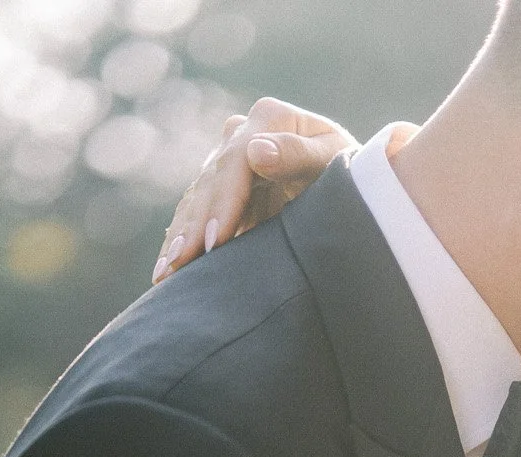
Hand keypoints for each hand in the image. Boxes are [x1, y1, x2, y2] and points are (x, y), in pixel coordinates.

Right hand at [152, 99, 382, 283]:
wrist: (355, 183)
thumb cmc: (354, 174)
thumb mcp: (337, 162)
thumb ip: (299, 155)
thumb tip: (257, 152)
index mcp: (270, 118)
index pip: (236, 163)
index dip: (223, 203)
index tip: (215, 242)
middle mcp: (243, 134)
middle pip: (211, 183)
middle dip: (193, 228)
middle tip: (177, 265)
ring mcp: (229, 159)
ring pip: (198, 200)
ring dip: (180, 238)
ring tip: (165, 274)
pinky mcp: (225, 187)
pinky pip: (199, 214)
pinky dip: (184, 240)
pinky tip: (167, 268)